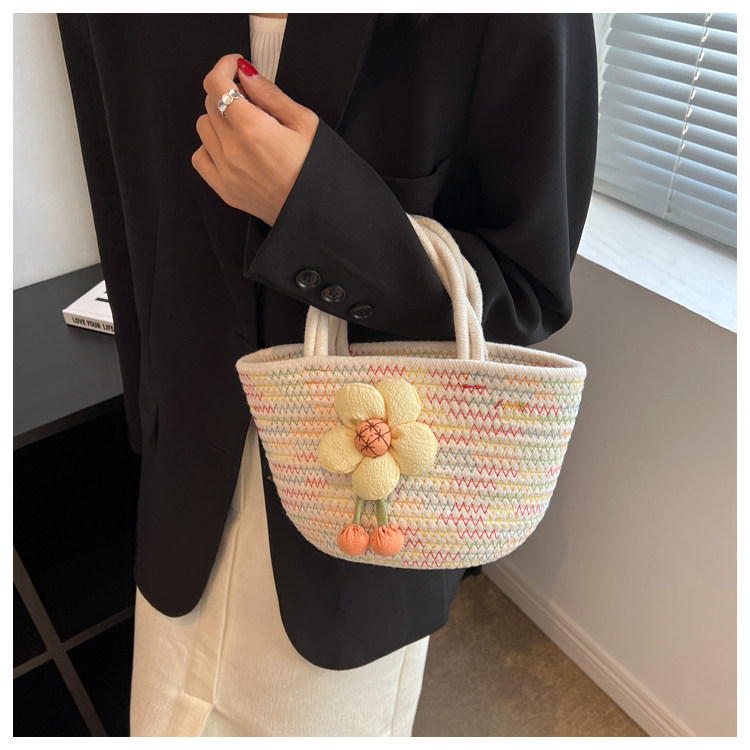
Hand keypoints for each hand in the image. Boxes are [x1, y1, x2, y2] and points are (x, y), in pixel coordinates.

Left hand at [192, 54, 318, 225]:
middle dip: (227, 93)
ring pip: (203, 128)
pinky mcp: (224, 190)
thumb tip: (246, 73)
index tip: (235, 65)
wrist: (318, 212)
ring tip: (243, 125)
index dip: (223, 67)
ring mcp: (225, 172)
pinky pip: (200, 157)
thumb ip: (270, 94)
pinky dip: (210, 146)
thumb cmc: (318, 169)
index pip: (216, 84)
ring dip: (218, 119)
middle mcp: (233, 150)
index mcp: (253, 129)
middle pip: (210, 103)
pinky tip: (231, 147)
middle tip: (250, 98)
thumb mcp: (304, 122)